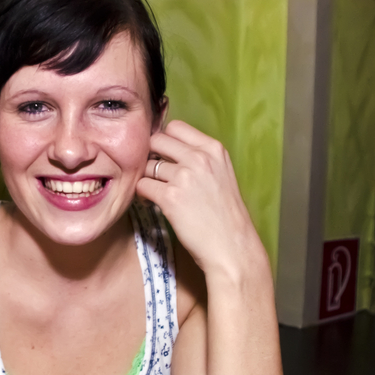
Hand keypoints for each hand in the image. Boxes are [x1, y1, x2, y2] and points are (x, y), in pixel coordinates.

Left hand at [136, 120, 267, 282]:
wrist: (232, 247)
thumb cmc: (226, 216)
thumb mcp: (222, 174)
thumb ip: (200, 158)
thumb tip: (168, 150)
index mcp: (214, 149)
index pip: (176, 127)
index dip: (165, 140)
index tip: (165, 155)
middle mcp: (199, 158)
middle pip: (156, 140)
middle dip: (151, 155)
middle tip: (156, 173)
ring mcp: (184, 177)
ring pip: (146, 165)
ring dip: (147, 178)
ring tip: (156, 192)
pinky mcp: (170, 198)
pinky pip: (142, 186)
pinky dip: (142, 195)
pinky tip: (153, 203)